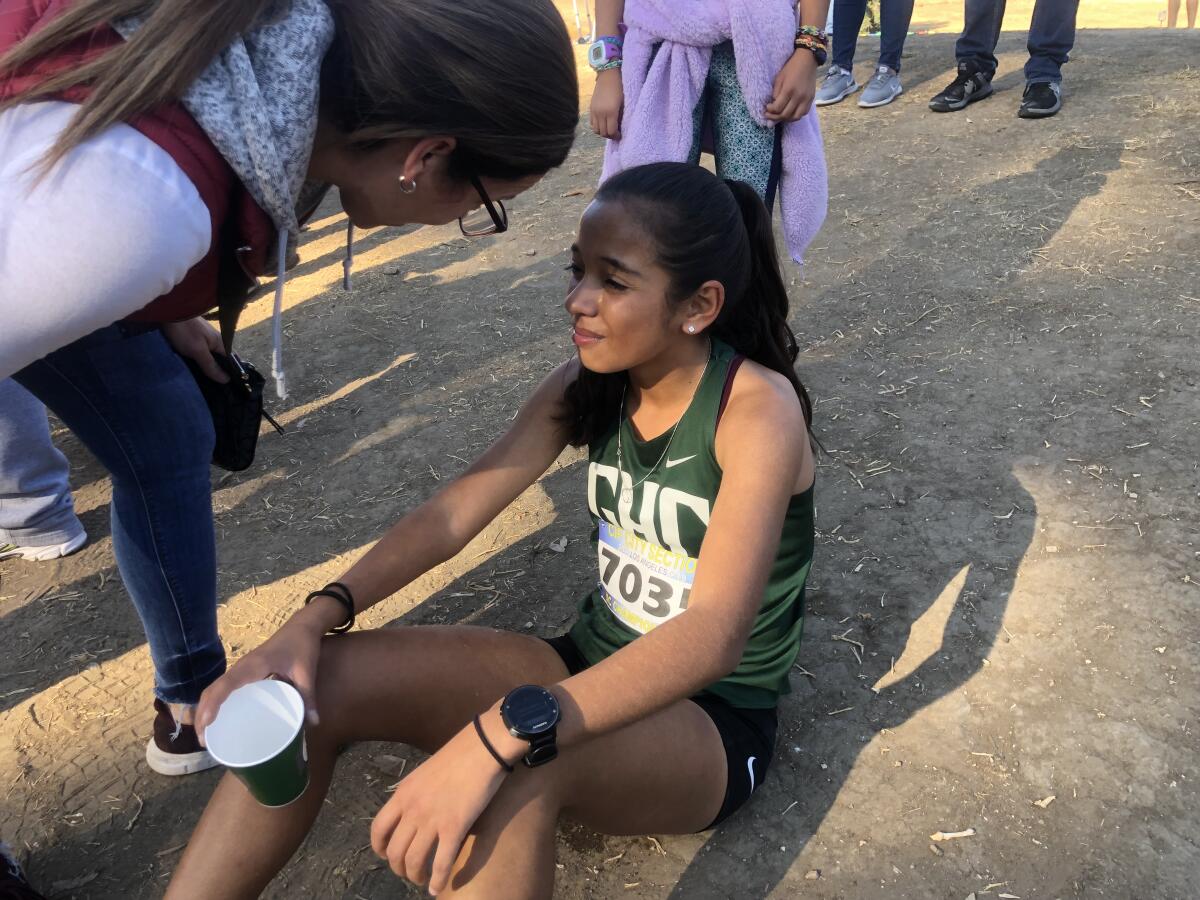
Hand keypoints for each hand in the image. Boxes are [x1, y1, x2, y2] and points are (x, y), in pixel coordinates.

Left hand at [162, 317, 228, 382]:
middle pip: (219, 360)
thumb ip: (211, 366)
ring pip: (209, 356)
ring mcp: (204, 337)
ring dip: (205, 366)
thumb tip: (226, 380)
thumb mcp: (198, 351)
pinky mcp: (194, 336)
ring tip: (199, 380)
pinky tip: (191, 366)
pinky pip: (200, 351)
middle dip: (216, 372)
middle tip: (210, 387)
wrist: (168, 309)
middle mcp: (215, 340)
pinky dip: (197, 359)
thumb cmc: (184, 331)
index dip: (228, 374)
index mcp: (220, 343)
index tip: (224, 388)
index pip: (230, 362)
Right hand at [194, 604, 331, 736]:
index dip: (212, 705)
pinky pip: (224, 686)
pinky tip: (220, 717)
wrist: (302, 626)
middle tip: (203, 740)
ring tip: (206, 734)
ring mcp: (242, 668)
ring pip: (215, 688)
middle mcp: (241, 667)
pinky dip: (216, 701)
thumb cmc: (302, 645)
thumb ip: (308, 697)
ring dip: (205, 708)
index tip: (205, 725)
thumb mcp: (306, 671)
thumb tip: (314, 724)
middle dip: (202, 713)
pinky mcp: (245, 670)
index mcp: (252, 666)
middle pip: (212, 689)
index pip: (225, 685)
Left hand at [370, 708, 521, 894]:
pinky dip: (438, 881)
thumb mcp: (424, 771)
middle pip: (395, 851)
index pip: (378, 829)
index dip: (380, 848)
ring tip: (423, 881)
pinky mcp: (454, 828)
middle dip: (399, 868)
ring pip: (414, 861)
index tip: (386, 855)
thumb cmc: (459, 754)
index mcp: (403, 794)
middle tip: (409, 872)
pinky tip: (439, 889)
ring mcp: (432, 820)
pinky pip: (441, 863)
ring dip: (416, 877)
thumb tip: (414, 808)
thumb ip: (415, 792)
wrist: (483, 748)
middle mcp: (412, 810)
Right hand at [589, 68, 623, 138]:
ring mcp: (594, 111)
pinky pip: (592, 123)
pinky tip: (603, 123)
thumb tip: (620, 127)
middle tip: (616, 133)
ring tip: (609, 129)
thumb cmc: (620, 87)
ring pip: (596, 130)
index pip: (611, 131)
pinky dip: (597, 126)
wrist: (608, 74)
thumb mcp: (624, 102)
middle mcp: (600, 113)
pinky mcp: (591, 108)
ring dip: (603, 132)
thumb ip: (621, 116)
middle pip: (603, 133)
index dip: (616, 136)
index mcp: (611, 111)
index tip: (620, 135)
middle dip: (610, 135)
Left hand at [766, 49, 818, 121]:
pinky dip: (795, 116)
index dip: (770, 111)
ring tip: (779, 116)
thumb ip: (776, 92)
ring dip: (786, 119)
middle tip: (769, 115)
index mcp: (789, 90)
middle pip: (786, 115)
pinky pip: (803, 113)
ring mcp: (806, 99)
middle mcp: (799, 97)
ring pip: (795, 117)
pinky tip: (789, 113)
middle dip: (775, 117)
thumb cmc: (791, 67)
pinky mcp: (811, 99)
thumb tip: (773, 105)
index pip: (778, 108)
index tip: (766, 108)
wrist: (808, 60)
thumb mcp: (779, 78)